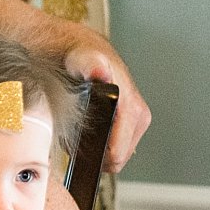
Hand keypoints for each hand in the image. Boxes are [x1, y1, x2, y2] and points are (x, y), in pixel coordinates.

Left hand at [62, 45, 150, 173]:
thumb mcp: (82, 60)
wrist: (82, 51)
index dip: (94, 158)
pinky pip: (114, 147)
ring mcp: (135, 122)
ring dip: (96, 150)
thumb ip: (90, 66)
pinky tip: (84, 133)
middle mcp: (139, 116)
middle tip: (71, 140)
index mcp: (131, 108)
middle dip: (94, 155)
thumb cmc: (81, 58)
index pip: (117, 154)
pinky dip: (98, 145)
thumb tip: (100, 71)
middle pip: (116, 159)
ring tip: (76, 133)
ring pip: (115, 155)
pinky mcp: (129, 125)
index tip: (75, 152)